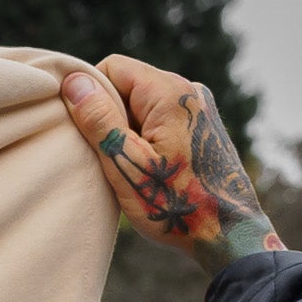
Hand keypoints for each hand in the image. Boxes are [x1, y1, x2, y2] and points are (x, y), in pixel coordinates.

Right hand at [61, 56, 283, 274]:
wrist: (228, 232)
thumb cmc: (176, 205)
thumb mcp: (128, 166)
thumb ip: (100, 121)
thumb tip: (73, 82)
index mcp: (169, 92)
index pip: (113, 68)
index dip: (91, 95)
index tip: (86, 134)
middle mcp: (188, 89)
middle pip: (129, 84)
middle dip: (109, 115)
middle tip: (106, 159)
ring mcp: (199, 105)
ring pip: (144, 103)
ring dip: (127, 129)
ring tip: (129, 168)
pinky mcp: (202, 124)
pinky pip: (161, 117)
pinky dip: (146, 137)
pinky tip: (147, 168)